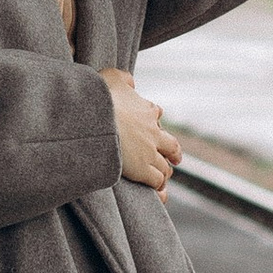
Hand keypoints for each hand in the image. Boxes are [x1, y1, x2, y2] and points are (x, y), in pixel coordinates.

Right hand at [101, 66, 181, 191]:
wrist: (98, 119)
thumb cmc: (101, 98)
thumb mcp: (111, 77)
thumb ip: (123, 78)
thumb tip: (131, 82)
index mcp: (146, 110)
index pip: (155, 115)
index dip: (154, 121)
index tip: (153, 124)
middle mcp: (153, 132)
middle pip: (170, 144)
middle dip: (173, 152)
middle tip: (175, 158)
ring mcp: (150, 152)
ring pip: (165, 165)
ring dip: (165, 171)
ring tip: (165, 178)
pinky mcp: (143, 169)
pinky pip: (157, 181)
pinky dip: (160, 188)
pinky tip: (161, 194)